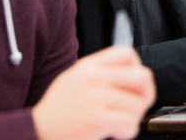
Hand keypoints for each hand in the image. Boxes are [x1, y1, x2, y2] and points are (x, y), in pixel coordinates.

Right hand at [32, 46, 154, 139]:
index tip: (132, 85)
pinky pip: (130, 122)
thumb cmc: (59, 109)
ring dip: (134, 118)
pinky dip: (128, 132)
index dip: (137, 68)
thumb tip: (131, 72)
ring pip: (138, 104)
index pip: (127, 53)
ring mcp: (96, 98)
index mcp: (88, 65)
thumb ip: (100, 71)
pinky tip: (115, 133)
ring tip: (119, 122)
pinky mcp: (97, 119)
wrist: (39, 130)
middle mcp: (93, 78)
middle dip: (146, 94)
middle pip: (142, 76)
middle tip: (135, 105)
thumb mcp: (75, 77)